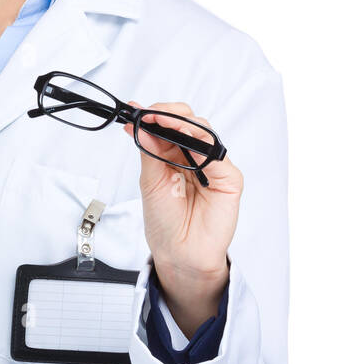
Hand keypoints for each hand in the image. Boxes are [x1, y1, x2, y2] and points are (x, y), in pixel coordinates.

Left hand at [123, 102, 242, 337]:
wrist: (180, 253)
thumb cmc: (165, 222)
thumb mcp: (150, 182)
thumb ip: (148, 151)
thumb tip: (139, 123)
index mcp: (174, 157)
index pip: (168, 126)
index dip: (153, 115)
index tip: (136, 110)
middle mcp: (194, 157)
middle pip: (188, 123)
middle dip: (168, 113)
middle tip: (150, 113)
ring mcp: (212, 165)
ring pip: (203, 132)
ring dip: (182, 122)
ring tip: (162, 120)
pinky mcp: (228, 178)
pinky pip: (217, 152)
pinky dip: (201, 140)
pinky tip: (184, 136)